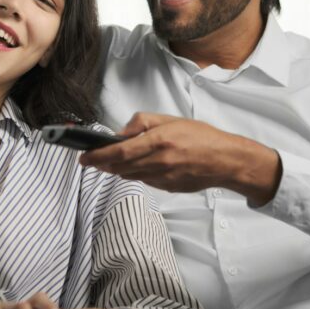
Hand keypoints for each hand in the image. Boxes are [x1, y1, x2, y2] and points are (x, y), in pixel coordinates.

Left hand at [79, 112, 282, 203]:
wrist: (225, 160)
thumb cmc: (201, 137)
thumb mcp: (171, 120)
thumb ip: (143, 123)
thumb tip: (121, 132)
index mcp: (159, 141)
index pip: (119, 151)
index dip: (98, 156)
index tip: (84, 157)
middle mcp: (159, 162)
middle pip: (119, 166)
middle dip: (102, 164)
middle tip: (91, 160)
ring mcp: (163, 178)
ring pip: (129, 175)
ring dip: (117, 169)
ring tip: (111, 161)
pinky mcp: (167, 188)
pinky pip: (144, 181)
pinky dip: (136, 174)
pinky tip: (138, 166)